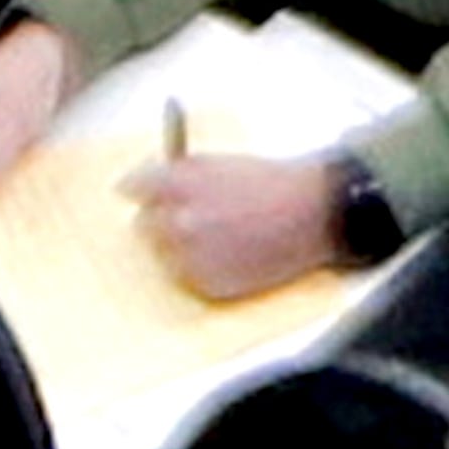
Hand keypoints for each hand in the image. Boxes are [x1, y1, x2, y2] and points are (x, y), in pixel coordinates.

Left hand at [125, 156, 340, 301]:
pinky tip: (231, 252)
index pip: (131, 188)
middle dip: (164, 219)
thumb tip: (148, 183)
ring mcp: (190, 258)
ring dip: (182, 246)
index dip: (142, 188)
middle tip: (195, 215)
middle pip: (144, 225)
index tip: (145, 193)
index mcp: (177, 186)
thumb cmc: (275, 183)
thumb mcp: (222, 163)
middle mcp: (177, 224)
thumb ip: (180, 173)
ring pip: (165, 255)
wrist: (317, 214)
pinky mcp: (206, 285)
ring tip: (221, 234)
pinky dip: (203, 267)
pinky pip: (189, 277)